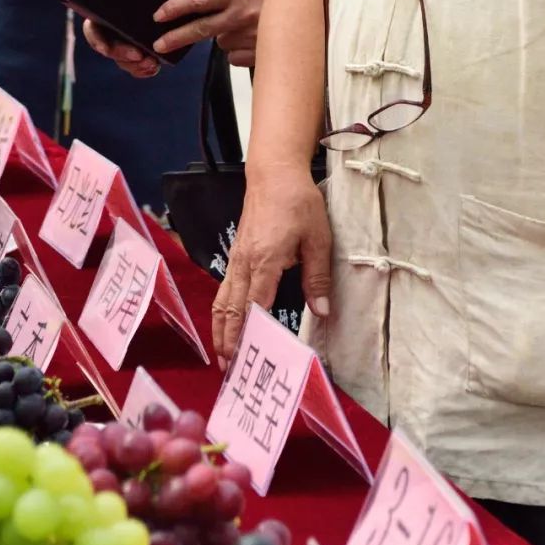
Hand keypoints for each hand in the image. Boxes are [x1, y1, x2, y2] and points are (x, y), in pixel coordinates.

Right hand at [83, 20, 160, 78]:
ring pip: (123, 61)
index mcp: (106, 13)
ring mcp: (124, 42)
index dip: (96, 40)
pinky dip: (144, 69)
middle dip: (122, 56)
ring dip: (135, 66)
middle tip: (140, 56)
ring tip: (152, 63)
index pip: (92, 30)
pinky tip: (154, 67)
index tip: (105, 49)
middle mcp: (112, 30)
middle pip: (109, 49)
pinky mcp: (139, 51)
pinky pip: (136, 66)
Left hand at [153, 0, 270, 66]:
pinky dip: (242, 52)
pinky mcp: (260, 55)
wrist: (318, 10)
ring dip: (228, 38)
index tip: (159, 15)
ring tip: (249, 26)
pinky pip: (237, 57)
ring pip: (222, 43)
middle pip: (201, 29)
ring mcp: (251, 37)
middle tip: (159, 45)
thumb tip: (203, 4)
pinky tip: (257, 41)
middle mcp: (243, 14)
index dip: (176, 7)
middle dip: (177, 38)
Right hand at [212, 164, 331, 365]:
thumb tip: (322, 311)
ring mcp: (237, 258)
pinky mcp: (237, 253)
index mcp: (265, 261)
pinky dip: (222, 311)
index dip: (254, 335)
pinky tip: (226, 323)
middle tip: (231, 371)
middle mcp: (245, 263)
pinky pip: (225, 288)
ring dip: (221, 329)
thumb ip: (317, 277)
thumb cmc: (298, 201)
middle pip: (231, 310)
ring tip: (223, 356)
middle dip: (229, 341)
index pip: (255, 307)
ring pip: (223, 301)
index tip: (253, 359)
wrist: (274, 173)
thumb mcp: (318, 238)